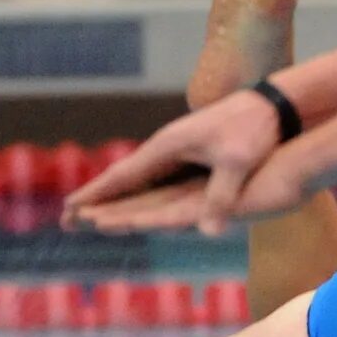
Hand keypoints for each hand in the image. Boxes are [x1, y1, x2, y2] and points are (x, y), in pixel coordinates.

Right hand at [63, 89, 283, 233]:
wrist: (271, 104)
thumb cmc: (254, 130)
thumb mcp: (237, 163)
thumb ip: (221, 195)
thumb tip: (211, 231)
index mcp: (167, 147)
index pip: (123, 176)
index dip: (96, 195)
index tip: (70, 209)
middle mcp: (165, 148)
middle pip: (123, 179)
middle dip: (94, 200)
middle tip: (66, 219)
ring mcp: (176, 149)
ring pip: (136, 178)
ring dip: (112, 196)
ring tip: (90, 212)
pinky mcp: (189, 152)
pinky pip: (154, 176)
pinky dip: (136, 190)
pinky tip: (131, 199)